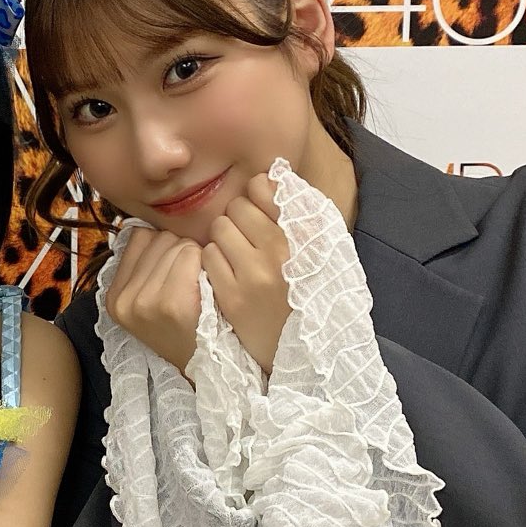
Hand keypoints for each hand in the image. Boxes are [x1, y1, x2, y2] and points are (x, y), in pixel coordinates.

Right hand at [103, 225, 201, 374]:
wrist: (207, 369)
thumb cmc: (184, 328)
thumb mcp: (148, 301)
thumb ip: (144, 265)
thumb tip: (150, 224)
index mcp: (114, 297)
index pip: (139, 237)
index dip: (164, 247)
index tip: (174, 270)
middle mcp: (125, 299)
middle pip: (160, 239)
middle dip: (180, 250)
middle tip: (191, 278)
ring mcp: (147, 302)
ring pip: (177, 244)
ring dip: (195, 256)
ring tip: (199, 283)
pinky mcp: (173, 303)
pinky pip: (191, 254)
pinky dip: (204, 262)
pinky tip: (207, 284)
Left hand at [202, 175, 290, 374]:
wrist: (304, 349)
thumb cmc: (308, 289)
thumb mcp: (317, 246)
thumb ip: (294, 210)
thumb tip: (265, 177)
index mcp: (306, 234)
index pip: (266, 188)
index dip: (256, 195)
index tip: (259, 210)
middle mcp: (282, 251)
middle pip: (237, 207)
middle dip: (237, 218)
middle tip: (246, 238)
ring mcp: (255, 275)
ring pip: (219, 229)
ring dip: (222, 240)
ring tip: (236, 257)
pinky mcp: (233, 296)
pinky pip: (208, 257)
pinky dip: (213, 262)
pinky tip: (227, 275)